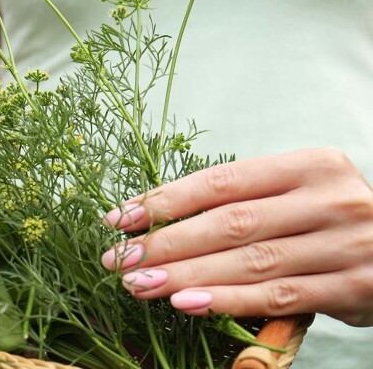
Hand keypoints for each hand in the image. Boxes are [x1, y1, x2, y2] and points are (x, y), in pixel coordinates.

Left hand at [100, 148, 372, 325]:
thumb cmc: (332, 220)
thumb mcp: (300, 194)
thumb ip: (245, 200)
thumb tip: (156, 217)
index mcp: (310, 165)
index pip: (222, 181)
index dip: (165, 201)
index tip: (120, 218)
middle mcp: (329, 200)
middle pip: (229, 223)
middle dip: (165, 242)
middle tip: (119, 259)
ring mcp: (344, 245)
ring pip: (248, 262)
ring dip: (185, 275)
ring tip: (139, 284)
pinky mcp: (352, 288)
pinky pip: (277, 297)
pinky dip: (227, 300)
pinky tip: (185, 302)